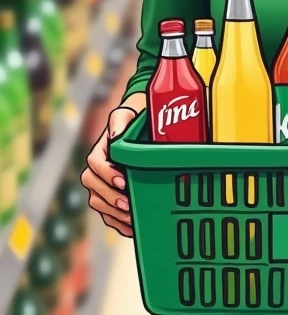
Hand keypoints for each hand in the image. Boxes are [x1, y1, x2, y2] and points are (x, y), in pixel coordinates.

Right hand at [81, 106, 137, 237]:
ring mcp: (99, 187)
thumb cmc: (129, 124)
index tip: (122, 181)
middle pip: (94, 188)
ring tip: (131, 218)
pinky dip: (116, 223)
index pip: (95, 164)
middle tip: (127, 204)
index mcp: (97, 153)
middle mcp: (94, 172)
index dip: (107, 174)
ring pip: (98, 203)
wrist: (134, 134)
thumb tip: (115, 134)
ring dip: (113, 212)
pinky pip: (106, 215)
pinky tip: (130, 228)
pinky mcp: (107, 199)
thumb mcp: (124, 117)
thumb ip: (119, 121)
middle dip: (111, 198)